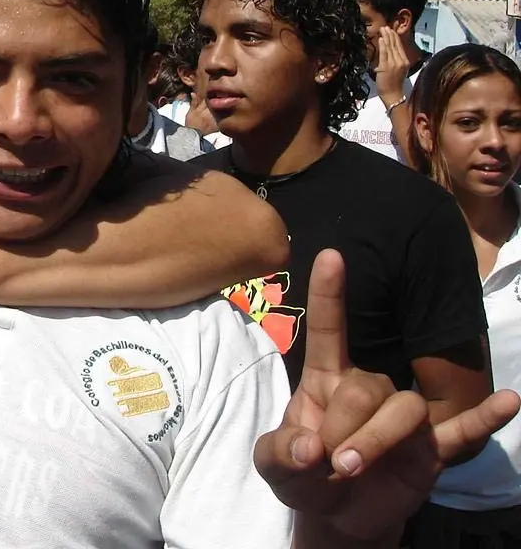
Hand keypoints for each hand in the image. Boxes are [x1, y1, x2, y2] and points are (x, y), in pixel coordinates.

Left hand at [254, 249, 519, 541]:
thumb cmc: (302, 474)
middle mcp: (368, 388)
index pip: (330, 329)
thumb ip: (278, 453)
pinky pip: (463, 428)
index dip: (330, 293)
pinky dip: (486, 417)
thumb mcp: (273, 465)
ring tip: (351, 467)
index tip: (332, 254)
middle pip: (368, 385)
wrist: (336, 515)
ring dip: (377, 438)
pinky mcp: (429, 449)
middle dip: (344, 422)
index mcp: (326, 379)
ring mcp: (402, 417)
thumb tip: (307, 448)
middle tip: (328, 457)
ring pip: (404, 408)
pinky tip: (510, 402)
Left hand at [374, 27, 410, 105]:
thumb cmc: (393, 84)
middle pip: (395, 45)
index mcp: (405, 62)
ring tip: (383, 29)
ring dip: (386, 37)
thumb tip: (389, 52)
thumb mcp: (397, 70)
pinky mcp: (386, 67)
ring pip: (390, 48)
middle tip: (386, 27)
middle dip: (390, 35)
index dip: (395, 38)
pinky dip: (383, 45)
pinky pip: (384, 54)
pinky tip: (381, 39)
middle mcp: (401, 61)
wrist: (393, 94)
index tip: (391, 30)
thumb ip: (395, 61)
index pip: (400, 47)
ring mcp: (394, 64)